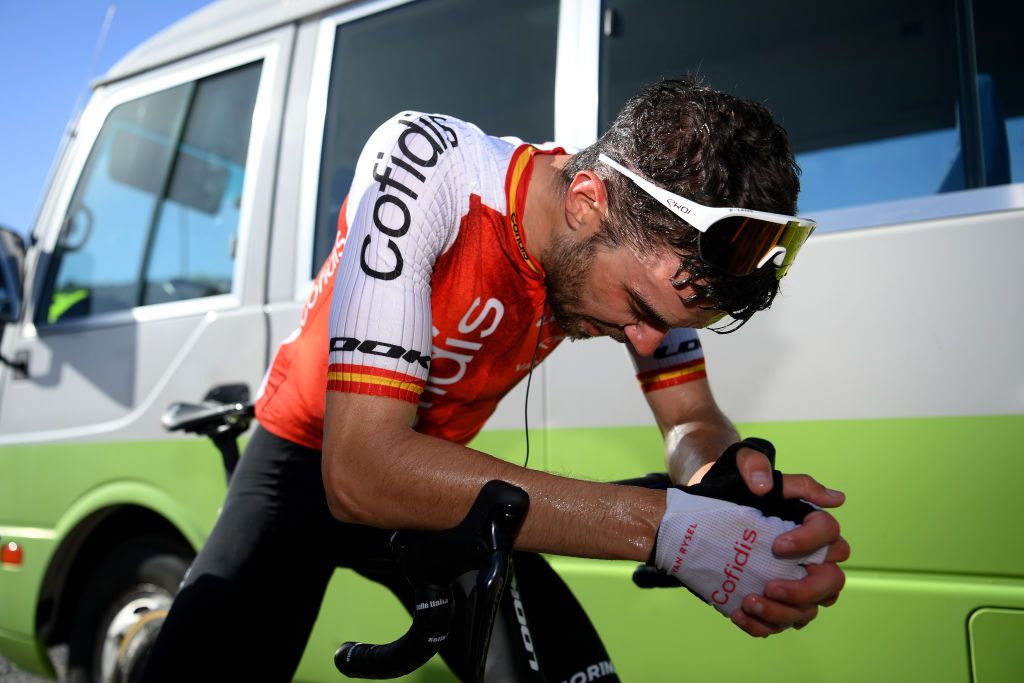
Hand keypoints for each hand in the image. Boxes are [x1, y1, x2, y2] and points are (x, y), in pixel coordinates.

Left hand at [731, 446, 848, 636]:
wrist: (703, 511)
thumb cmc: (732, 486)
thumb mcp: (743, 467)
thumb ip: (761, 468)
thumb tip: (802, 492)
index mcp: (810, 523)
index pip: (830, 533)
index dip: (809, 542)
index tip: (777, 545)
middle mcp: (812, 556)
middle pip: (832, 581)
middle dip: (804, 590)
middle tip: (770, 586)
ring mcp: (797, 581)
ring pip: (811, 609)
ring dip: (783, 613)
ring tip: (749, 603)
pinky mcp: (777, 600)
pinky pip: (783, 622)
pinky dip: (764, 625)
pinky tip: (738, 614)